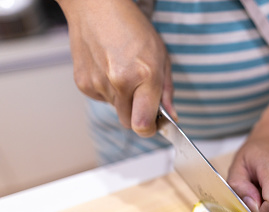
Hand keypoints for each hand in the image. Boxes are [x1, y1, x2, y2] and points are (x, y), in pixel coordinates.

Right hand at [57, 0, 174, 136]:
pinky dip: (107, 91)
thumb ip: (167, 91)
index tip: (154, 125)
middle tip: (141, 94)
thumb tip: (172, 116)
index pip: (143, 125)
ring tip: (123, 72)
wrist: (97, 8)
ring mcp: (98, 84)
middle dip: (137, 114)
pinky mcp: (83, 84)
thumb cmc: (132, 28)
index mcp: (144, 76)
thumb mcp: (161, 57)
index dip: (150, 129)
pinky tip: (109, 69)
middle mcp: (120, 83)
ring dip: (123, 100)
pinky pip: (101, 99)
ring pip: (116, 110)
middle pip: (129, 122)